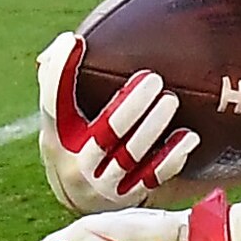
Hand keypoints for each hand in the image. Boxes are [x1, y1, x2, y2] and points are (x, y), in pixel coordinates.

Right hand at [35, 30, 197, 211]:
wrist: (83, 200)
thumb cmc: (76, 141)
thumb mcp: (61, 120)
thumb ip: (59, 82)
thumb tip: (67, 42)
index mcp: (56, 137)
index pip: (53, 103)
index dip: (60, 73)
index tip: (75, 41)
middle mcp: (77, 164)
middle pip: (104, 133)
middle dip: (130, 106)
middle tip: (153, 79)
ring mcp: (103, 185)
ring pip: (131, 155)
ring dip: (152, 127)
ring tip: (170, 100)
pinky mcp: (128, 199)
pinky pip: (153, 178)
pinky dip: (171, 157)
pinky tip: (188, 137)